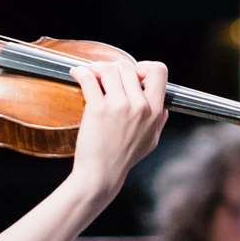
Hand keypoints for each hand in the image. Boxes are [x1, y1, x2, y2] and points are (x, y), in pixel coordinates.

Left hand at [68, 58, 169, 202]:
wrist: (102, 174)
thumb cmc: (124, 158)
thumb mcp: (152, 141)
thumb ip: (159, 121)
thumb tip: (163, 106)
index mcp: (154, 111)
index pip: (159, 71)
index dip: (145, 66)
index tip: (135, 72)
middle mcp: (139, 106)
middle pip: (128, 66)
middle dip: (114, 67)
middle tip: (104, 75)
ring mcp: (118, 106)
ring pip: (109, 69)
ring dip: (97, 67)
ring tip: (91, 74)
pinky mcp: (97, 109)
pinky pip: (88, 79)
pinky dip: (80, 72)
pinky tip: (76, 74)